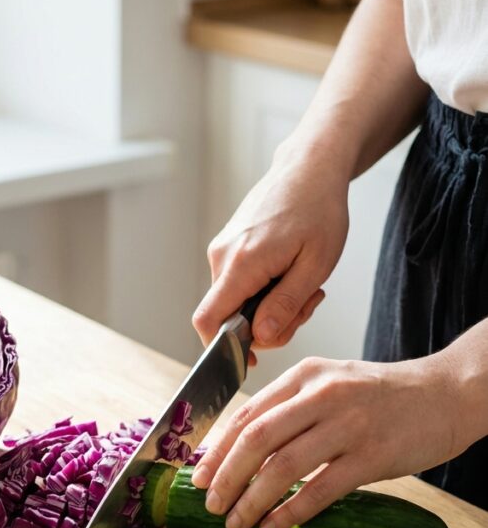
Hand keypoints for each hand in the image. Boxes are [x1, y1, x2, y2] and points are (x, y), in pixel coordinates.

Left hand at [191, 354, 462, 527]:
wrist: (447, 393)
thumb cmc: (382, 395)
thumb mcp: (331, 384)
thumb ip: (289, 409)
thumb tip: (239, 451)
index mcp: (305, 375)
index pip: (246, 413)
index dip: (217, 449)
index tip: (198, 477)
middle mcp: (322, 395)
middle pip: (256, 438)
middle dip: (226, 476)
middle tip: (210, 504)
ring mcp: (348, 424)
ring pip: (282, 466)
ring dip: (252, 499)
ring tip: (235, 522)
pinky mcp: (372, 456)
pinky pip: (320, 489)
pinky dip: (290, 512)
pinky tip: (273, 527)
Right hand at [193, 148, 349, 349]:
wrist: (309, 168)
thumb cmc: (319, 210)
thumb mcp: (315, 265)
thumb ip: (286, 305)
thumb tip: (261, 339)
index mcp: (241, 263)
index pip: (208, 321)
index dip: (222, 349)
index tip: (250, 359)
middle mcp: (222, 257)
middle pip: (227, 317)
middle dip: (266, 326)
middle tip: (307, 306)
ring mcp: (222, 251)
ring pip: (235, 302)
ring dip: (269, 307)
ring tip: (304, 284)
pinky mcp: (228, 247)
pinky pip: (238, 285)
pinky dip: (264, 290)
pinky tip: (289, 273)